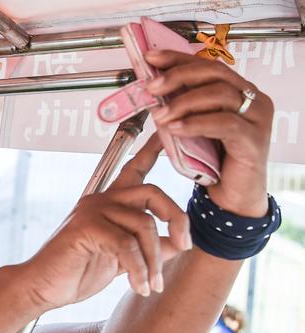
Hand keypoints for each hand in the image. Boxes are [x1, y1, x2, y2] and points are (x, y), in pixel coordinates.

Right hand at [23, 136, 191, 308]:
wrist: (42, 288)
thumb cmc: (76, 273)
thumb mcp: (122, 261)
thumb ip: (149, 248)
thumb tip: (180, 242)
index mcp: (109, 204)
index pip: (134, 169)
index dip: (153, 150)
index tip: (166, 132)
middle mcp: (101, 200)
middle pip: (152, 192)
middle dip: (176, 219)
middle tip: (184, 245)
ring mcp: (92, 210)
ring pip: (144, 225)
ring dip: (154, 260)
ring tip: (151, 284)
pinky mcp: (85, 226)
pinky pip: (126, 245)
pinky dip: (138, 269)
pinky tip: (138, 286)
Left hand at [144, 49, 272, 216]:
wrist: (232, 198)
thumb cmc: (213, 162)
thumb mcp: (193, 129)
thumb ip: (181, 108)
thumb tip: (150, 91)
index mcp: (239, 91)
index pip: (208, 65)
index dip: (179, 58)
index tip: (151, 58)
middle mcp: (253, 99)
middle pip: (215, 74)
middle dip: (178, 77)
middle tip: (151, 87)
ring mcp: (257, 118)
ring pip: (219, 95)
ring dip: (183, 103)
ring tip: (160, 115)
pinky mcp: (254, 140)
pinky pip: (224, 124)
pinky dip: (196, 124)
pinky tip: (175, 129)